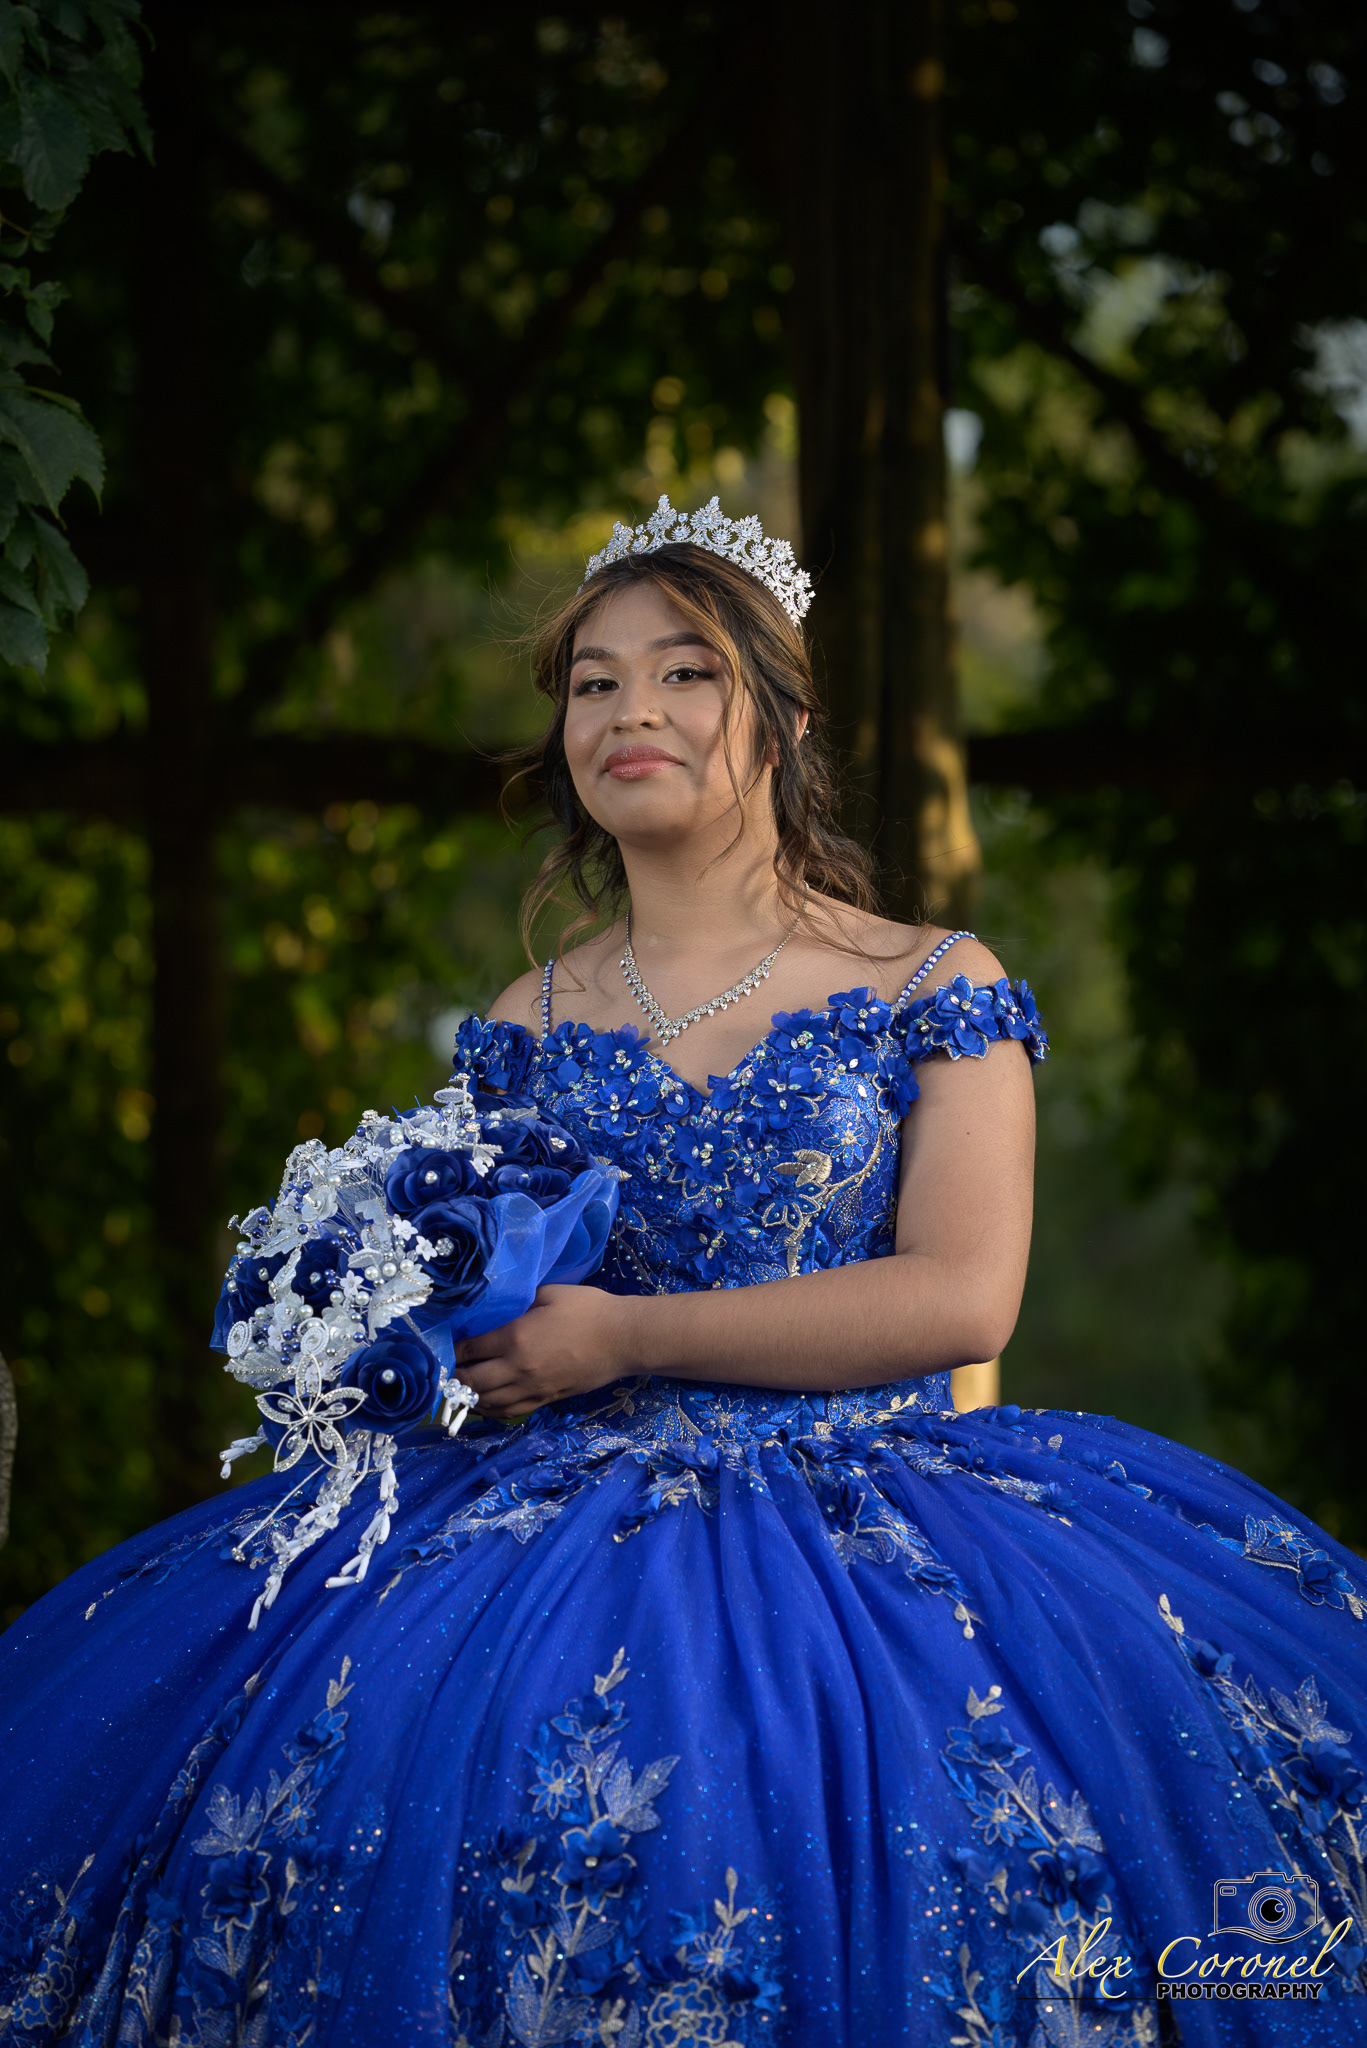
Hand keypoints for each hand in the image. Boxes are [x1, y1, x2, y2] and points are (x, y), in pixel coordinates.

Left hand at [453, 1284, 637, 1417]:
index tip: (441, 1345)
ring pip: (486, 1402)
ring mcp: (532, 1388)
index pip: (468, 1349)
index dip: (450, 1349)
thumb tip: (495, 1309)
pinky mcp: (545, 1400)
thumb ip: (518, 1303)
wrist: (623, 1339)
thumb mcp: (549, 1293)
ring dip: (467, 1396)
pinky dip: (489, 1410)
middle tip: (445, 1369)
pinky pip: (508, 1412)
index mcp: (515, 1337)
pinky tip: (482, 1403)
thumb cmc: (588, 1309)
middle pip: (471, 1381)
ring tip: (458, 1387)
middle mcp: (518, 1368)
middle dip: (452, 1376)